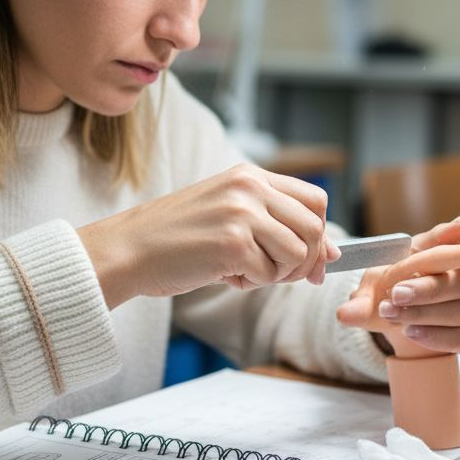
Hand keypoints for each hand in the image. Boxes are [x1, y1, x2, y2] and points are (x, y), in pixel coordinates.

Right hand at [77, 164, 339, 307]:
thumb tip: (331, 254)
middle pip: (315, 227)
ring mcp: (242, 213)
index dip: (319, 234)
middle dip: (306, 261)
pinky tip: (223, 275)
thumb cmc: (176, 239)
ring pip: (298, 254)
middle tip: (278, 275)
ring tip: (242, 272)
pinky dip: (251, 283)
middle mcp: (250, 188)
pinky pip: (269, 274)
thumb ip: (277, 227)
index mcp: (250, 176)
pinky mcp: (232, 243)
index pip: (315, 199)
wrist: (128, 250)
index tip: (309, 259)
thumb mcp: (229, 218)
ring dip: (277, 274)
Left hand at [335, 213, 459, 358]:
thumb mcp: (409, 250)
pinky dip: (433, 336)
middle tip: (396, 293)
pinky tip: (410, 331)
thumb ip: (438, 236)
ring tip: (390, 312)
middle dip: (427, 290)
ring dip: (423, 314)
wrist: (395, 305)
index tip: (444, 257)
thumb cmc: (402, 272)